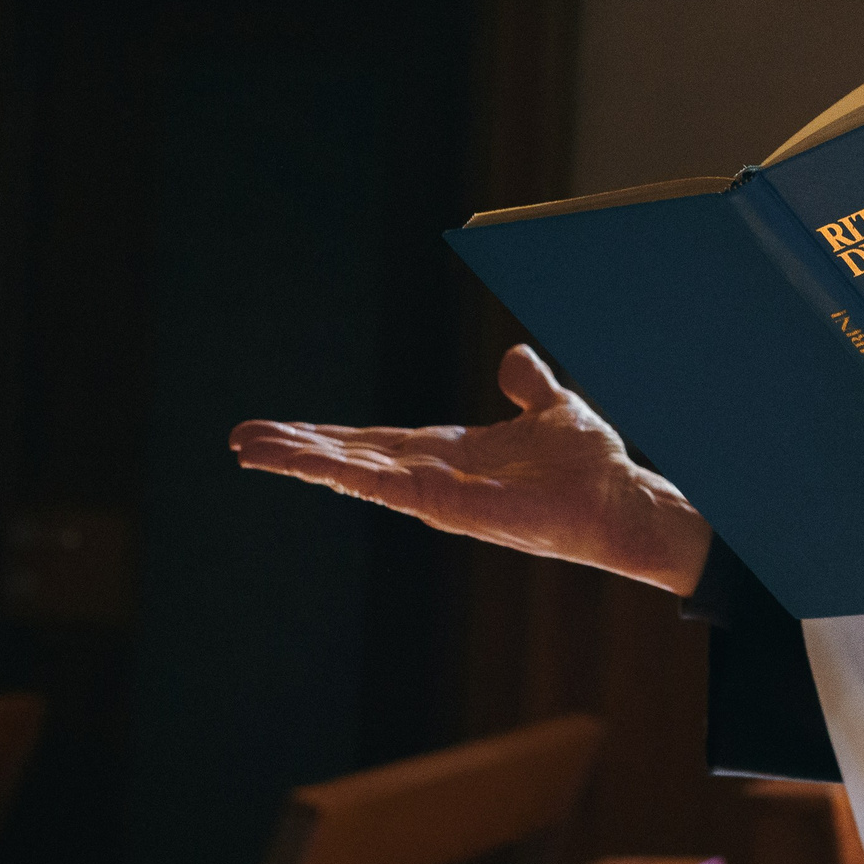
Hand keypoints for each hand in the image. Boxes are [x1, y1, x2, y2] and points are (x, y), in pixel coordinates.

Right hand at [230, 344, 712, 595]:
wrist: (622, 499)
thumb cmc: (591, 466)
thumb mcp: (552, 408)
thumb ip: (528, 385)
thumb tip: (515, 356)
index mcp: (449, 454)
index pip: (375, 443)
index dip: (329, 437)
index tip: (283, 430)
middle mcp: (435, 477)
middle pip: (351, 459)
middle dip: (297, 449)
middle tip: (241, 439)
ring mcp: (437, 495)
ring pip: (355, 474)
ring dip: (303, 460)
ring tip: (251, 448)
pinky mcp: (450, 507)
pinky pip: (387, 486)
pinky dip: (345, 473)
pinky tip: (309, 463)